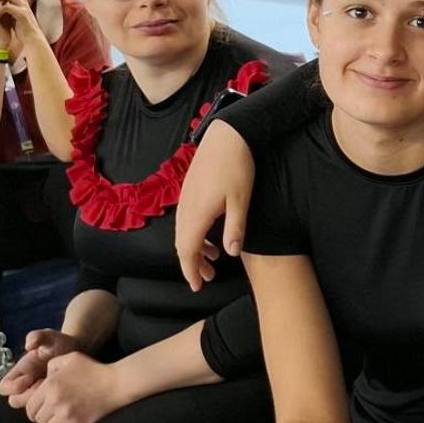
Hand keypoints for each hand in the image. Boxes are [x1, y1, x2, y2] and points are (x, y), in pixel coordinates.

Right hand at [0, 328, 79, 401]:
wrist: (78, 349)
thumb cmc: (59, 343)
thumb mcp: (48, 337)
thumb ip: (38, 336)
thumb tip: (29, 345)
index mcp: (20, 372)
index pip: (4, 388)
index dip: (14, 386)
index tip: (30, 376)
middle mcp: (25, 385)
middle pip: (15, 401)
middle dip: (29, 396)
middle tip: (44, 385)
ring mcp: (37, 393)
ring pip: (30, 408)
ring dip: (41, 402)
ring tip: (55, 388)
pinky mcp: (49, 399)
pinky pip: (45, 410)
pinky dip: (52, 404)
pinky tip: (63, 392)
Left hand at [26, 352, 132, 422]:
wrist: (117, 383)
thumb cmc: (94, 369)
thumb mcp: (72, 358)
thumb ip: (52, 364)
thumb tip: (44, 377)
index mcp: (50, 386)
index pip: (30, 406)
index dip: (33, 409)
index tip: (40, 409)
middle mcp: (55, 402)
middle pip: (38, 419)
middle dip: (44, 416)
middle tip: (53, 413)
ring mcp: (67, 416)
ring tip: (62, 418)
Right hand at [176, 121, 254, 290]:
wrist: (226, 136)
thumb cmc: (237, 167)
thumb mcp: (241, 200)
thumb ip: (235, 228)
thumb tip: (231, 255)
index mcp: (196, 214)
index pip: (187, 251)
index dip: (191, 271)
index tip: (198, 287)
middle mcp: (185, 208)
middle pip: (182, 244)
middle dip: (193, 264)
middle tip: (208, 279)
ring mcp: (185, 198)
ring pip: (183, 232)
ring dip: (195, 249)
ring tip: (213, 261)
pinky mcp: (189, 191)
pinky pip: (186, 221)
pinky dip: (195, 234)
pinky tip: (210, 236)